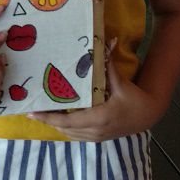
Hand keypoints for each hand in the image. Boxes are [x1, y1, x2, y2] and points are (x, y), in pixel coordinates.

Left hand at [27, 62, 166, 140]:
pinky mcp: (98, 138)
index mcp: (99, 117)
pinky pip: (76, 135)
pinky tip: (58, 118)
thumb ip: (109, 65)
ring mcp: (96, 136)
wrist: (149, 114)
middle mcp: (95, 130)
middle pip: (64, 129)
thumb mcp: (121, 82)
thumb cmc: (135, 98)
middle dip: (47, 120)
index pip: (67, 121)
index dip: (48, 117)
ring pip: (69, 134)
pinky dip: (65, 128)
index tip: (32, 112)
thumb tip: (107, 42)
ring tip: (40, 112)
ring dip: (55, 125)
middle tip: (31, 109)